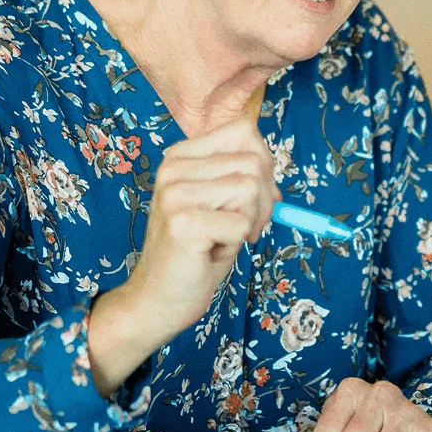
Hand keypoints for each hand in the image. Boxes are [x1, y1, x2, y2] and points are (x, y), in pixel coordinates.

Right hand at [88, 118, 278, 394]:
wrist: (159, 299)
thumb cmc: (197, 253)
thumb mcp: (221, 204)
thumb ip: (243, 175)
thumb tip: (272, 166)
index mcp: (180, 157)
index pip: (244, 131)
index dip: (263, 164)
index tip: (251, 197)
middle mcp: (173, 169)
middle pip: (254, 162)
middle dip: (264, 200)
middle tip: (239, 227)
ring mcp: (175, 195)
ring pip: (251, 189)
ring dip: (250, 222)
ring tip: (222, 239)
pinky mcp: (183, 223)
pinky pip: (242, 224)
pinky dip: (237, 242)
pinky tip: (210, 252)